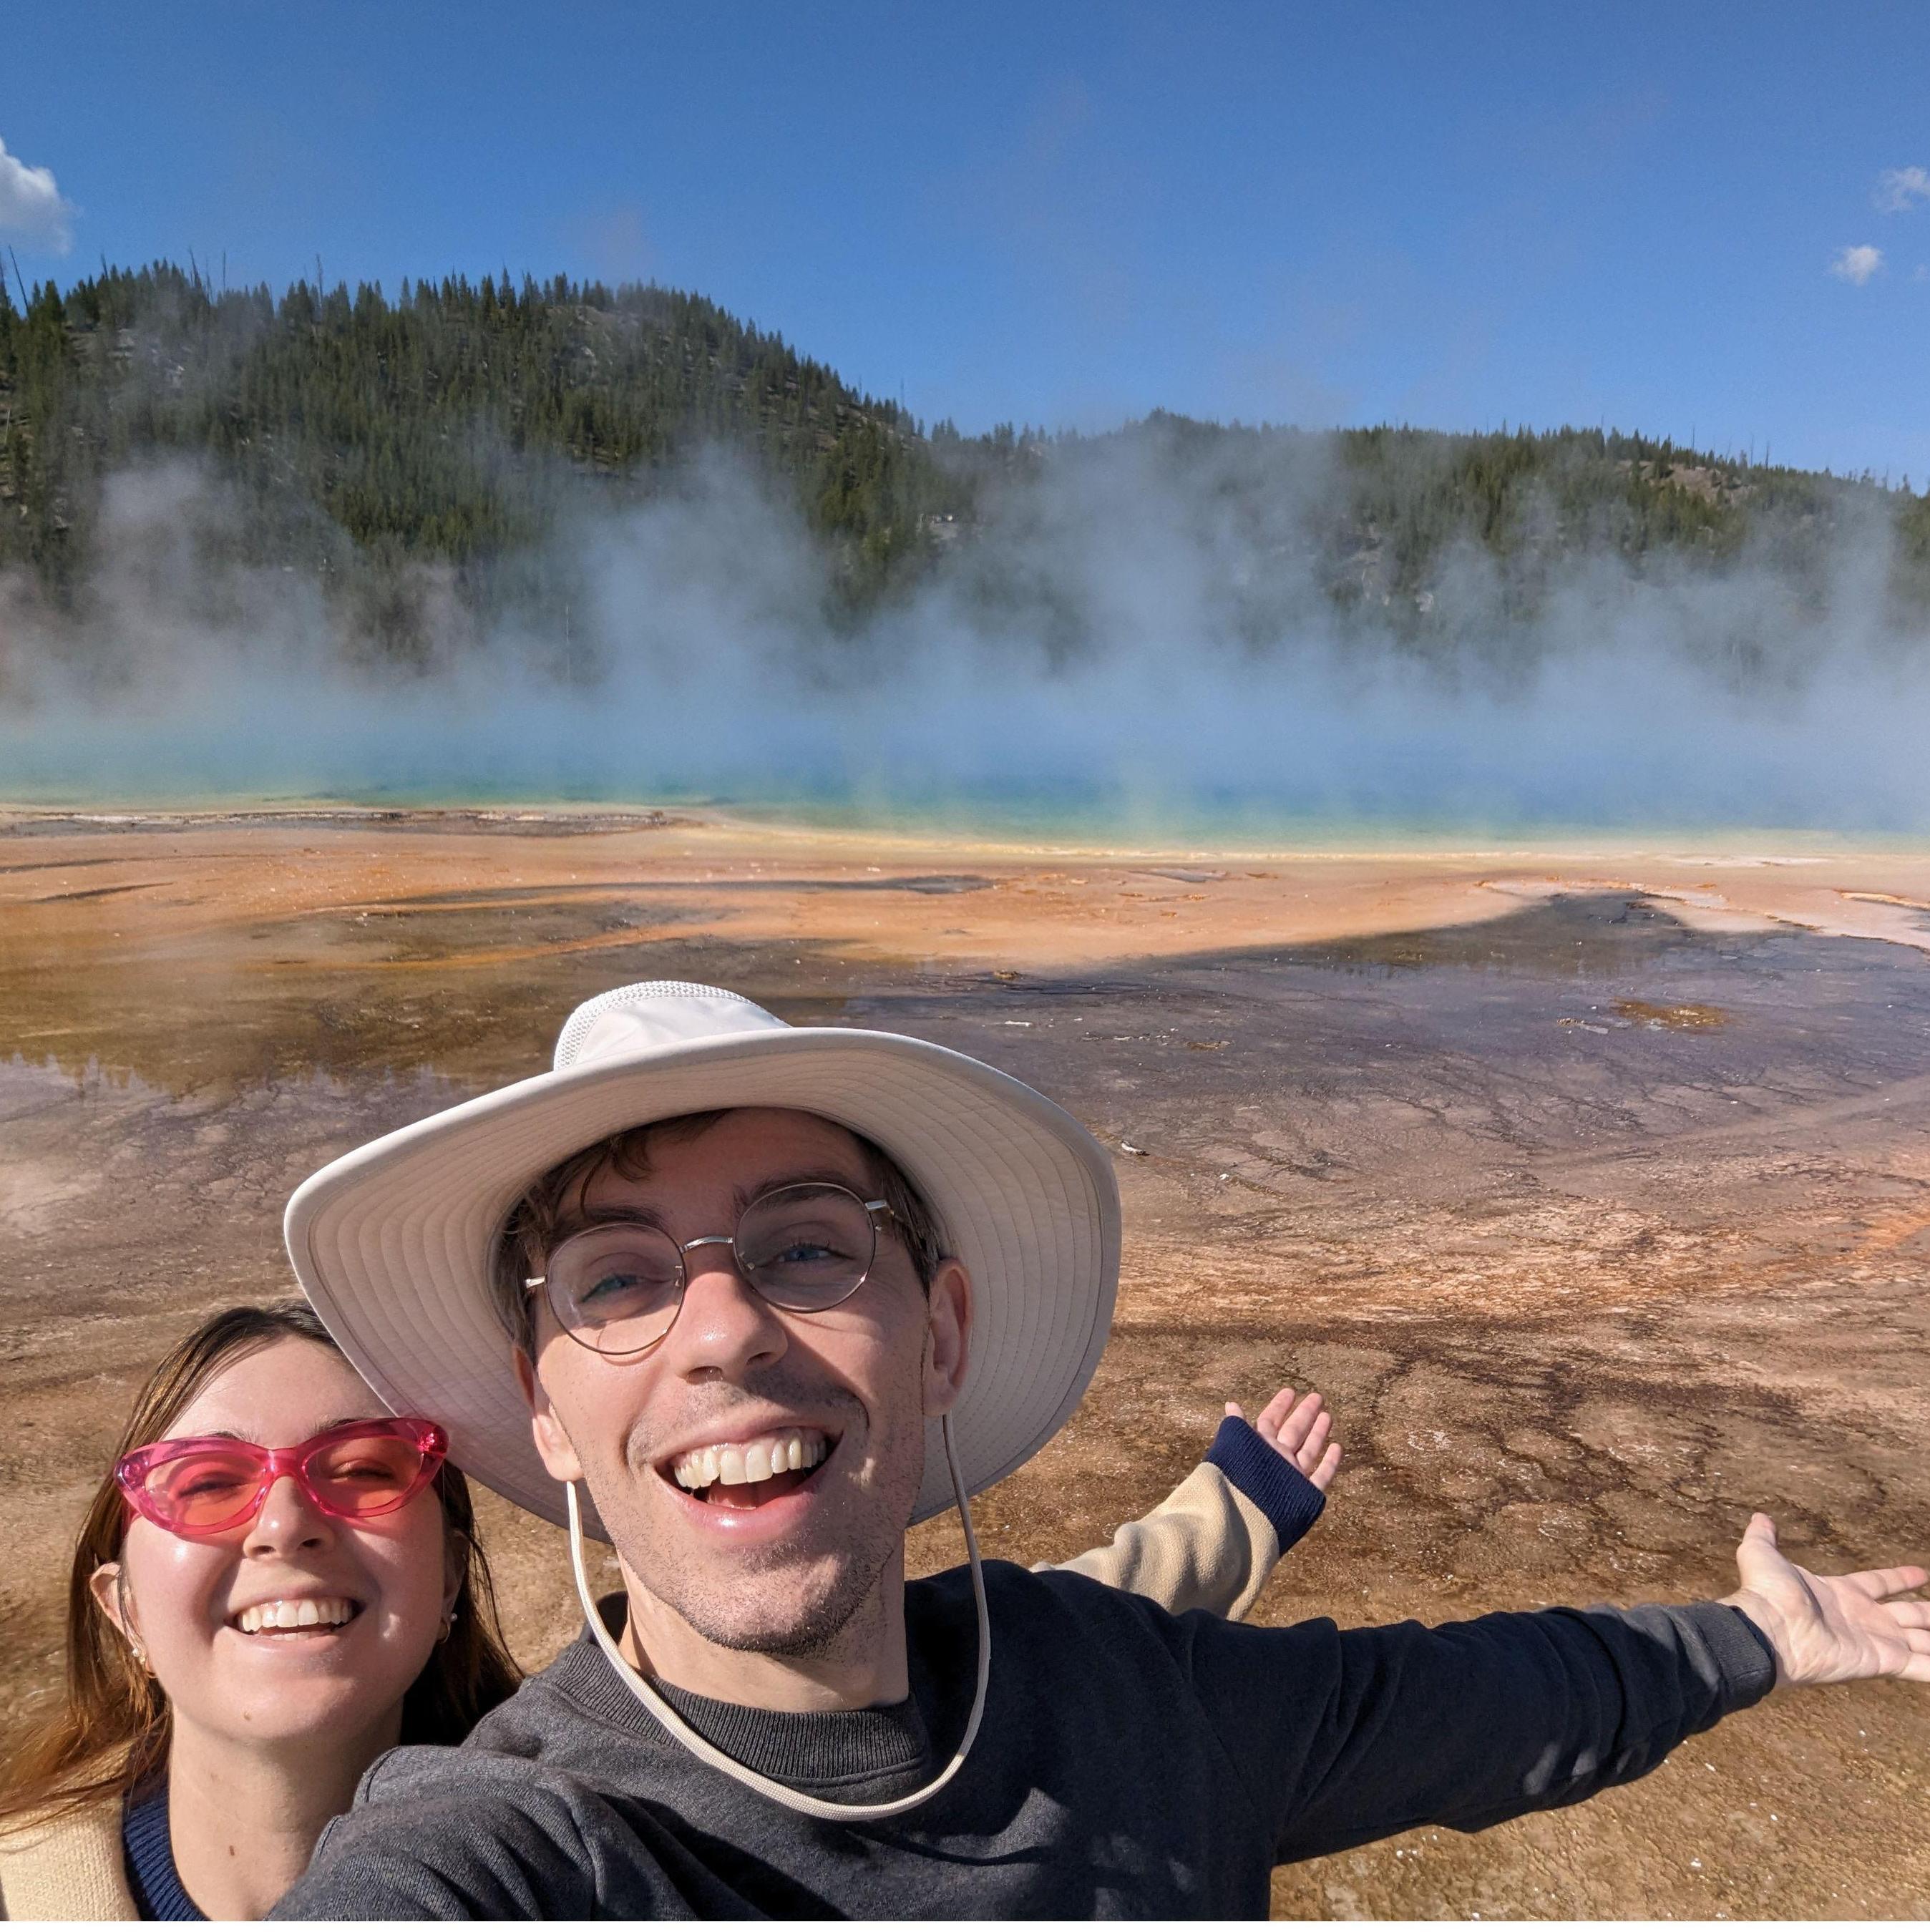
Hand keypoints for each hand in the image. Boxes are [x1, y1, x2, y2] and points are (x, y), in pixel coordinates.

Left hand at [1227, 1387, 1340, 1492]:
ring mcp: (1291, 1476)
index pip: (1269, 1421)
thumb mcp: (1232, 1448)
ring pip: (1309, 1450)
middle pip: (1293, 1431)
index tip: (1290, 1391)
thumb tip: (1231, 1403)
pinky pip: (1321, 1475)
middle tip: (1317, 1396)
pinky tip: (1337, 1447)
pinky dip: (1330, 1462)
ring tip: (1327, 1415)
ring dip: (1318, 1432)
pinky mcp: (1305, 1495)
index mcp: (1257, 1447)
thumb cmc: (1235, 1481)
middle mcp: (1276, 1460)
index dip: (1279, 1406)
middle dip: (1304, 1413)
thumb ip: (1235, 1427)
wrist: (1244, 1521)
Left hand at [1720, 1513, 1928, 1689]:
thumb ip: (1764, 1536)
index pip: (1880, 1584)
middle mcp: (1863, 1618)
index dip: (1900, 1578)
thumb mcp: (1762, 1555)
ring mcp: (1876, 1641)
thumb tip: (1760, 1518)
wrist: (1770, 1629)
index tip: (1923, 1574)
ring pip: (1921, 1640)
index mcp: (1842, 1593)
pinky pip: (1922, 1666)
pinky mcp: (1884, 1661)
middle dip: (1928, 1613)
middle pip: (1908, 1614)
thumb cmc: (1767, 1593)